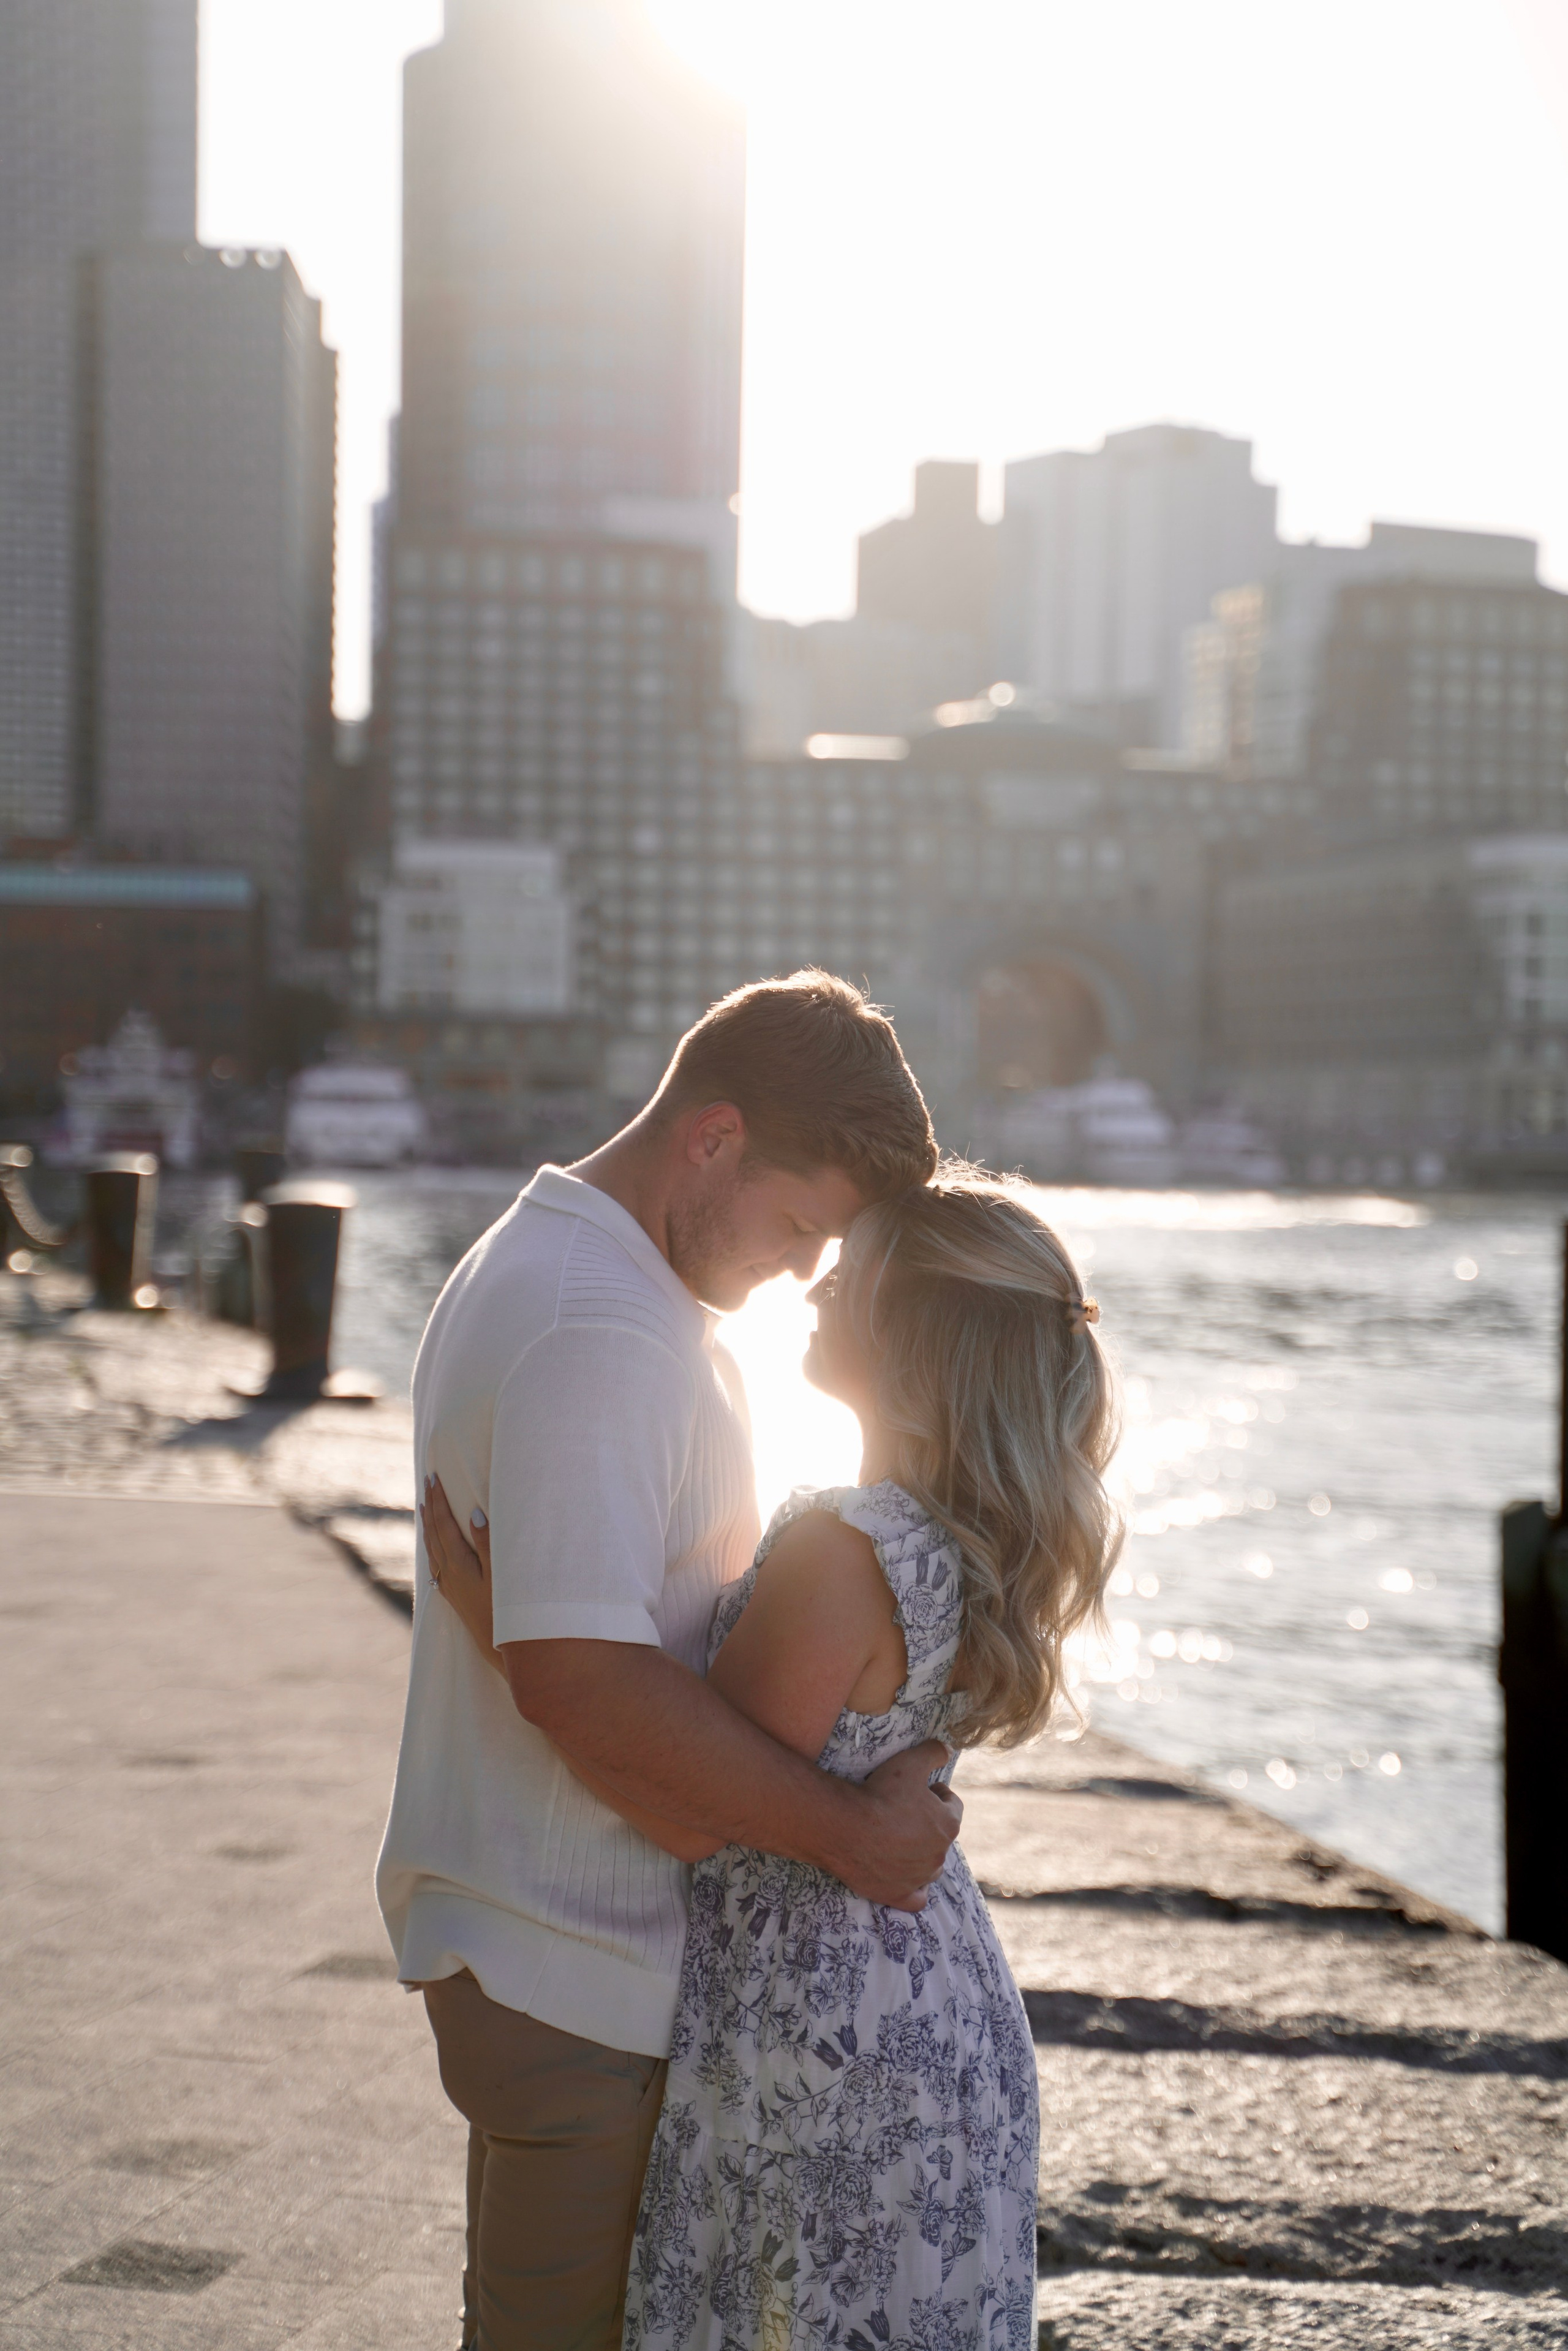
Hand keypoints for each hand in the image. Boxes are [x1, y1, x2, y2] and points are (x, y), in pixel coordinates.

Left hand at [420, 1475, 500, 1669]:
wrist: (504, 1653)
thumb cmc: (508, 1613)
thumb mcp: (502, 1575)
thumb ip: (488, 1543)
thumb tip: (473, 1514)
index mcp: (458, 1565)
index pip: (444, 1525)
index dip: (439, 1500)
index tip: (434, 1477)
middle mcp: (448, 1575)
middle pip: (434, 1534)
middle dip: (431, 1507)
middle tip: (428, 1483)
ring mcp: (450, 1588)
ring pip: (433, 1550)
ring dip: (430, 1527)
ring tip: (427, 1508)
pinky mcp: (455, 1599)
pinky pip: (437, 1565)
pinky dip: (434, 1548)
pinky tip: (436, 1549)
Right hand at [830, 1739, 962, 1911]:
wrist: (846, 1827)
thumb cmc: (880, 1794)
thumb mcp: (910, 1761)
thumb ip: (934, 1752)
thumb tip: (948, 1749)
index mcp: (948, 1824)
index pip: (953, 1806)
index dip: (937, 1794)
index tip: (922, 1788)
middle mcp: (939, 1855)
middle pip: (941, 1836)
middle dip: (928, 1823)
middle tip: (904, 1810)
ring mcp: (919, 1878)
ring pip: (931, 1867)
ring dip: (921, 1854)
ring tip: (900, 1839)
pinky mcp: (898, 1895)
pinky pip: (916, 1898)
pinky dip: (914, 1889)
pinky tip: (905, 1878)